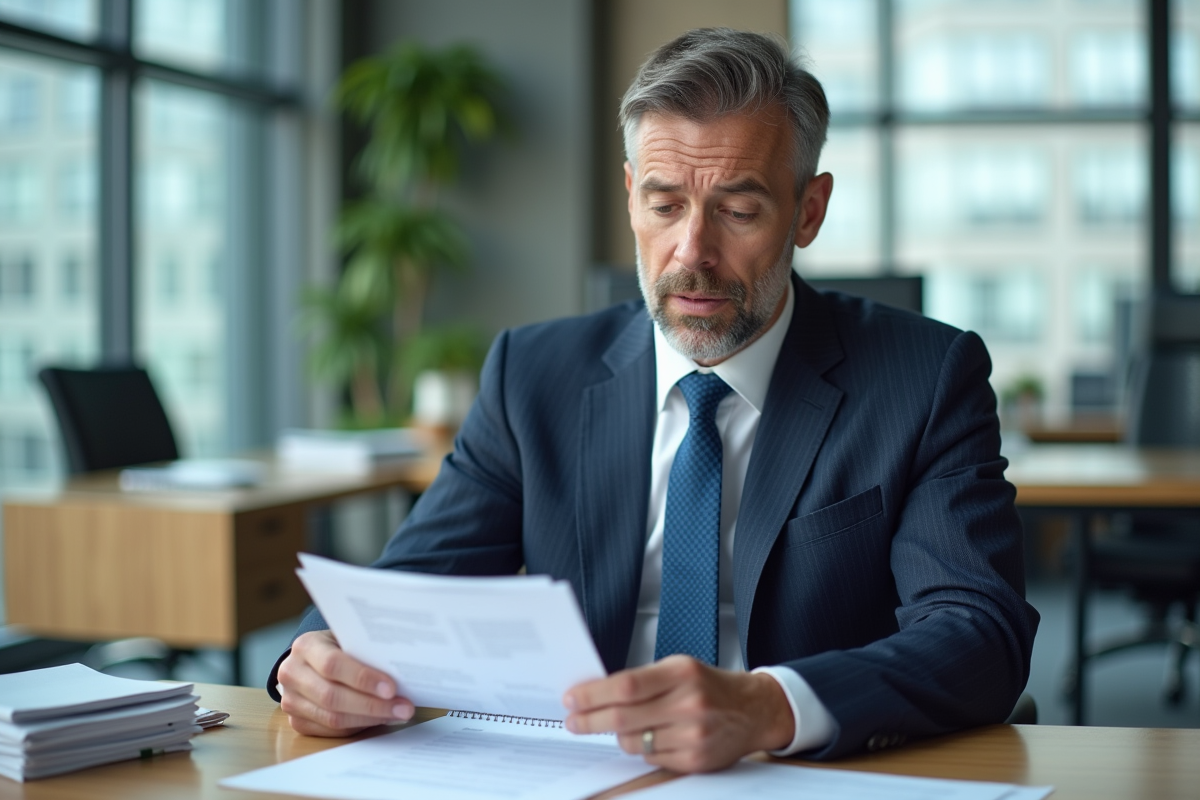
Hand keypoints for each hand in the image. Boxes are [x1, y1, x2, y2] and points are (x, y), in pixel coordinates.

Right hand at [276, 630, 414, 735]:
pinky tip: (380, 719)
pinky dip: (358, 727)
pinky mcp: (297, 721)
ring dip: (369, 719)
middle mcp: (292, 673)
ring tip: (397, 714)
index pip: (333, 665)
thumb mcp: (348, 639)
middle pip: (332, 696)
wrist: (311, 660)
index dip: (363, 678)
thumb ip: (365, 651)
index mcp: (305, 646)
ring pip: (332, 718)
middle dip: (372, 705)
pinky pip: (331, 731)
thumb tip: (402, 671)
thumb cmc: (338, 646)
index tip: (392, 688)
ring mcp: (291, 700)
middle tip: (403, 707)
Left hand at [562, 655, 793, 772]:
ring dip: (618, 736)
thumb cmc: (709, 686)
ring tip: (621, 726)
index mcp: (682, 673)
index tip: (572, 698)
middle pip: (623, 717)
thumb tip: (595, 693)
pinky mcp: (695, 760)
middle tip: (573, 720)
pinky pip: (651, 758)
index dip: (593, 694)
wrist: (753, 710)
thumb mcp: (679, 668)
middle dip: (590, 720)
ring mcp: (693, 735)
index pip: (626, 686)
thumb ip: (642, 680)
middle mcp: (689, 704)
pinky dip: (643, 748)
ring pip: (633, 742)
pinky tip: (652, 736)